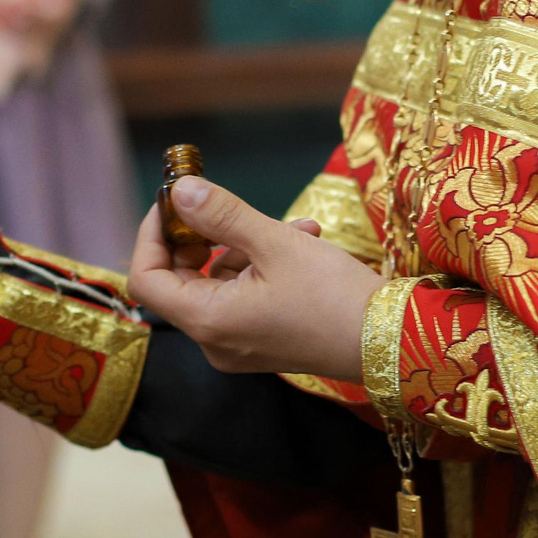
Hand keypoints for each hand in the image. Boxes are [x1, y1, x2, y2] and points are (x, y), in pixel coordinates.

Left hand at [128, 176, 383, 379]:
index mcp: (207, 321)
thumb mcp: (275, 243)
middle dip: (204, 237)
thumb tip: (181, 191)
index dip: (153, 235)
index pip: (147, 278)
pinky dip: (262, 267)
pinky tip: (303, 241)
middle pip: (181, 281)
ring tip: (291, 226)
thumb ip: (222, 215)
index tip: (176, 202)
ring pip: (219, 284)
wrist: (391, 341)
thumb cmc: (332, 294)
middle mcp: (214, 342)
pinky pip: (244, 298)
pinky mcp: (263, 343)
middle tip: (227, 206)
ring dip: (243, 247)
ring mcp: (239, 346)